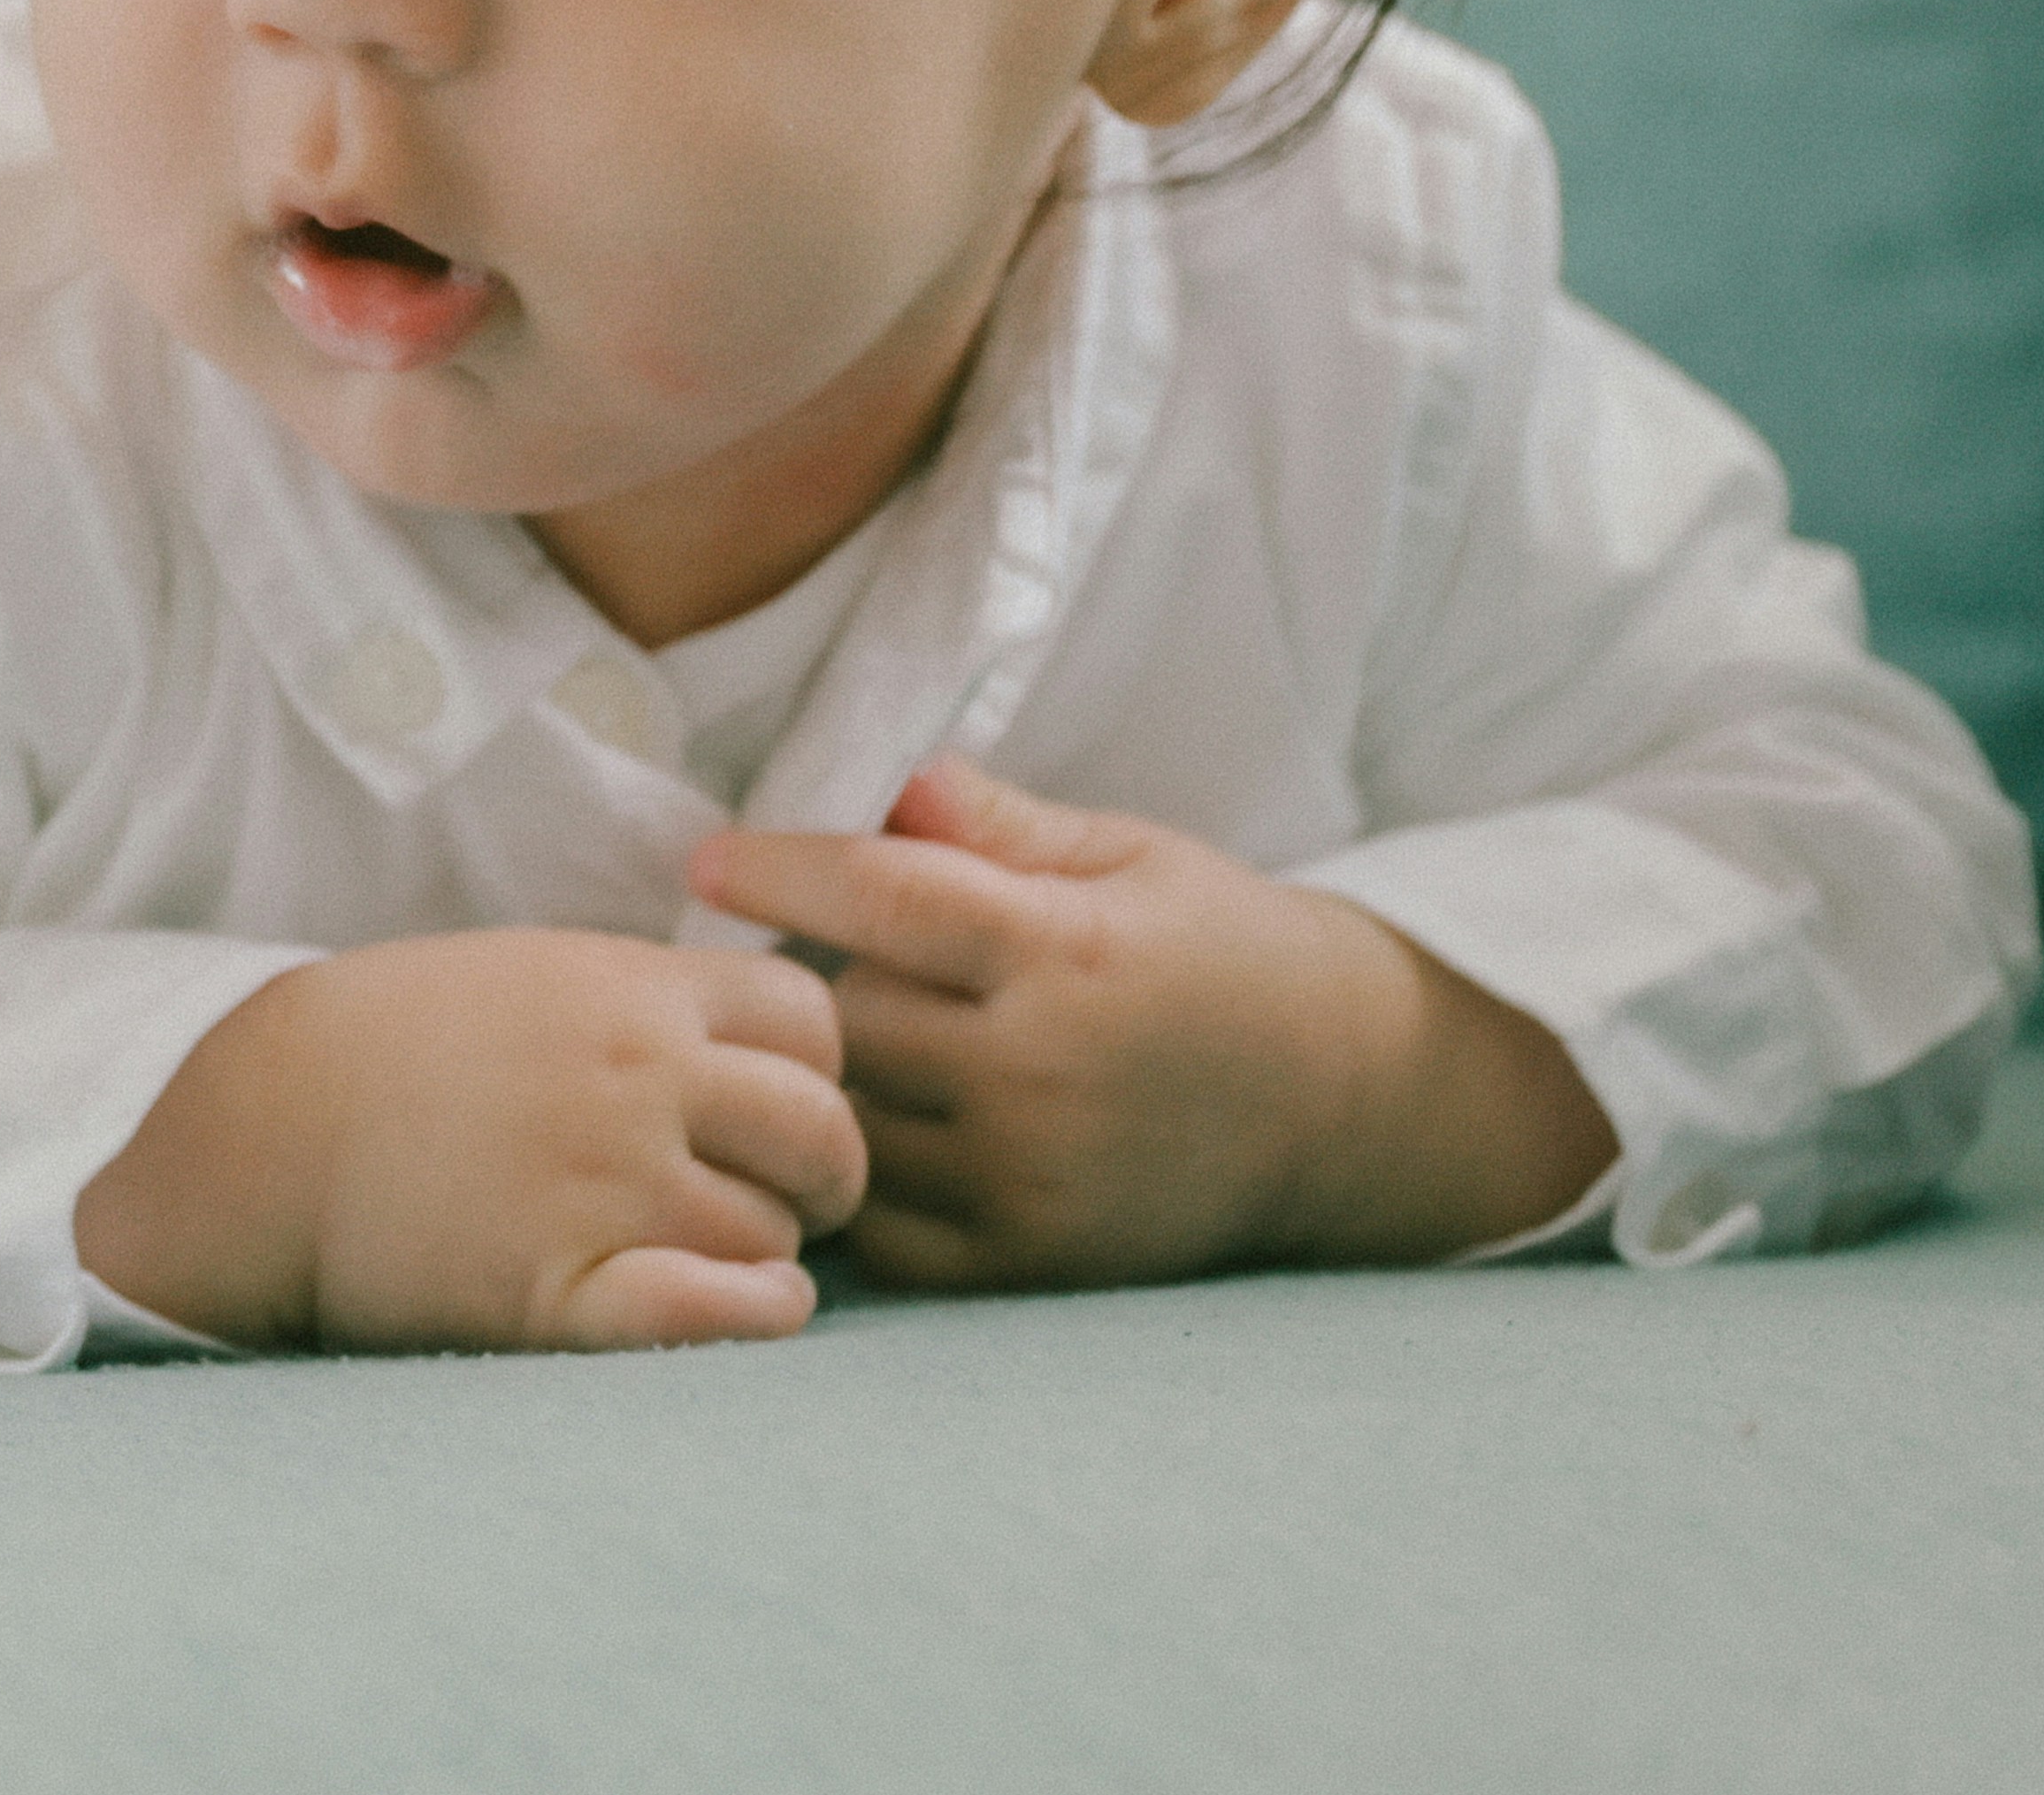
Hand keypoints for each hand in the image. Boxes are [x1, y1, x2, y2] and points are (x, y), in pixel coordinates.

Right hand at [75, 926, 867, 1352]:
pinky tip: (749, 1310)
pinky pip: (716, 1312)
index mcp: (631, 991)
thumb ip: (646, 996)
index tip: (770, 1109)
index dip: (813, 1071)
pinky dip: (755, 1316)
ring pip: (776, 1235)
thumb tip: (752, 1036)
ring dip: (763, 1252)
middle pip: (822, 1132)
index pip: (811, 1020)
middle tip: (780, 1199)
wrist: (265, 1124)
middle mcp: (636, 1080)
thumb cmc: (394, 1044)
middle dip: (822, 1175)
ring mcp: (603, 1185)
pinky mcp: (559, 1289)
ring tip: (703, 1251)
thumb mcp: (532, 971)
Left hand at [693, 759, 1613, 1290]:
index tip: (708, 862)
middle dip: (804, 981)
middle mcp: (1042, 1072)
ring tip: (820, 1050)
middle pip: (846, 1016)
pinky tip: (865, 1139)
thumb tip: (893, 781)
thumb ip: (1002, 826)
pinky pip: (884, 1232)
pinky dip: (858, 1187)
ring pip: (849, 1123)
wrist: (1336, 1101)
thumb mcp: (1129, 856)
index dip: (780, 872)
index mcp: (1067, 951)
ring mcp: (1032, 1178)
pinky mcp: (1031, 1262)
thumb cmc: (1216, 949)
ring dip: (824, 1085)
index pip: (881, 897)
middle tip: (787, 960)